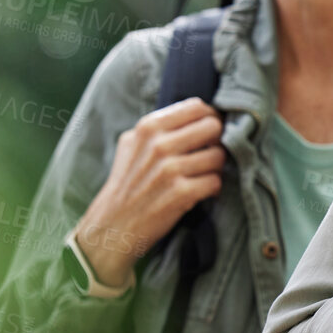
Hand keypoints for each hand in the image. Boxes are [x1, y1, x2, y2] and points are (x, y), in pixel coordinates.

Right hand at [74, 97, 225, 287]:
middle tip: (209, 153)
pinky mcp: (181, 194)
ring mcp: (170, 170)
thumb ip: (160, 126)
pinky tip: (201, 192)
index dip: (208, 118)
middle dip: (216, 140)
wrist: (113, 225)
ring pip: (219, 156)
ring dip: (215, 168)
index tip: (207, 132)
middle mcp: (159, 145)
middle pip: (214, 127)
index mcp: (149, 127)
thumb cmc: (126, 184)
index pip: (197, 106)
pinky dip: (212, 188)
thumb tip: (198, 112)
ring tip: (202, 175)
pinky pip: (216, 181)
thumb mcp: (132, 144)